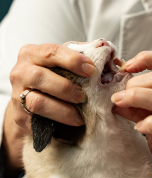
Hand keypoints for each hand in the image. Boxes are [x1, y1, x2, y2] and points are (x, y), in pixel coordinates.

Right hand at [3, 42, 95, 175]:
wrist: (32, 105)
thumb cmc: (53, 81)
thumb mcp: (62, 64)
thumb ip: (78, 56)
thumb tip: (104, 50)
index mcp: (31, 54)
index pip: (51, 52)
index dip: (72, 60)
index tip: (91, 70)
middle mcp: (20, 73)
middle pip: (40, 77)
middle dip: (66, 87)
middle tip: (83, 97)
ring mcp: (17, 96)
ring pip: (38, 102)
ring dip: (63, 110)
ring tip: (79, 116)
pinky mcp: (20, 118)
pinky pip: (38, 121)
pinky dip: (58, 123)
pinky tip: (72, 124)